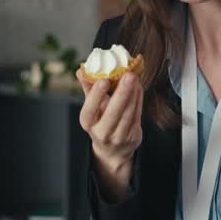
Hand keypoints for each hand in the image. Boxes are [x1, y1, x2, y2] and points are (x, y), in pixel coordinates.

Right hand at [77, 69, 143, 201]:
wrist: (113, 149)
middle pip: (113, 112)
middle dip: (122, 92)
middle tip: (128, 74)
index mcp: (88, 123)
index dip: (96, 95)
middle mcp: (102, 132)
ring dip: (133, 93)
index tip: (103, 79)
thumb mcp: (91, 107)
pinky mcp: (133, 137)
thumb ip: (88, 88)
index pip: (90, 109)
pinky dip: (139, 99)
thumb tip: (81, 70)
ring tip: (134, 77)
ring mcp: (119, 137)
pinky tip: (138, 87)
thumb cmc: (100, 121)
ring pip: (128, 113)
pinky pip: (137, 115)